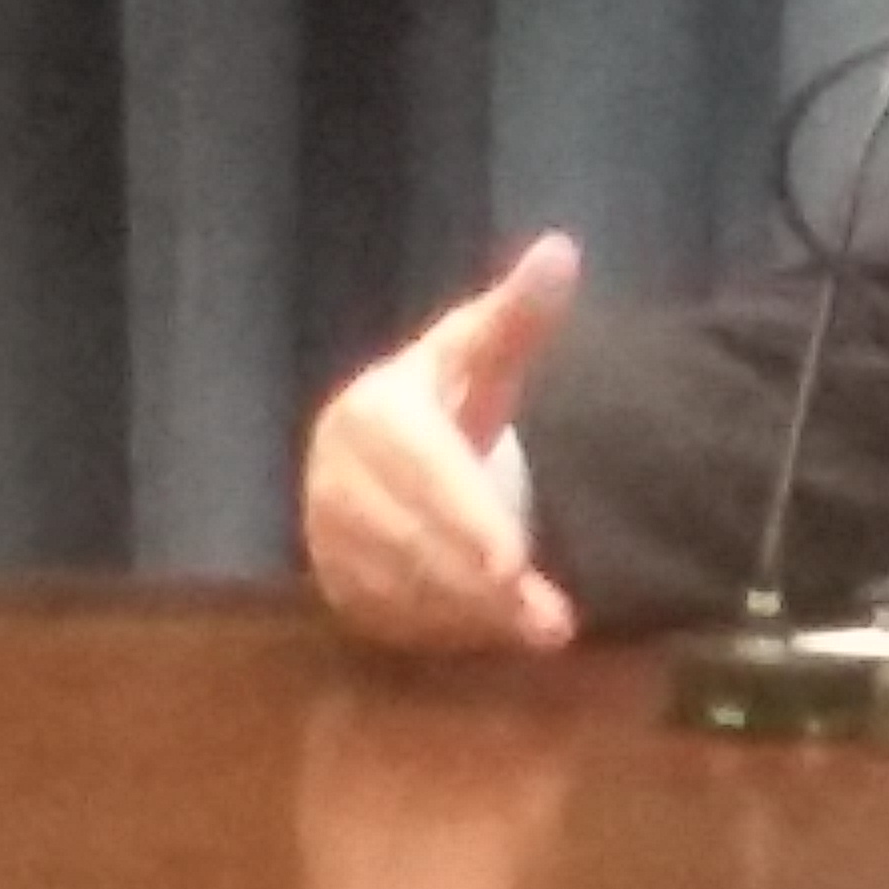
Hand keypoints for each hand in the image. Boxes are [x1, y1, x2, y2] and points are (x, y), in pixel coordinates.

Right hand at [299, 236, 583, 655]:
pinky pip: (388, 617)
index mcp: (372, 412)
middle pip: (407, 540)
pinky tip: (501, 638)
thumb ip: (522, 313)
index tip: (516, 558)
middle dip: (480, 583)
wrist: (395, 451)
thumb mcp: (485, 352)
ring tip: (545, 631)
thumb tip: (560, 250)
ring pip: (398, 587)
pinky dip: (445, 634)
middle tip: (552, 618)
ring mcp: (328, 535)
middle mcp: (335, 476)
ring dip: (470, 618)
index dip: (466, 517)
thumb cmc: (451, 398)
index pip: (419, 473)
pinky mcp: (338, 583)